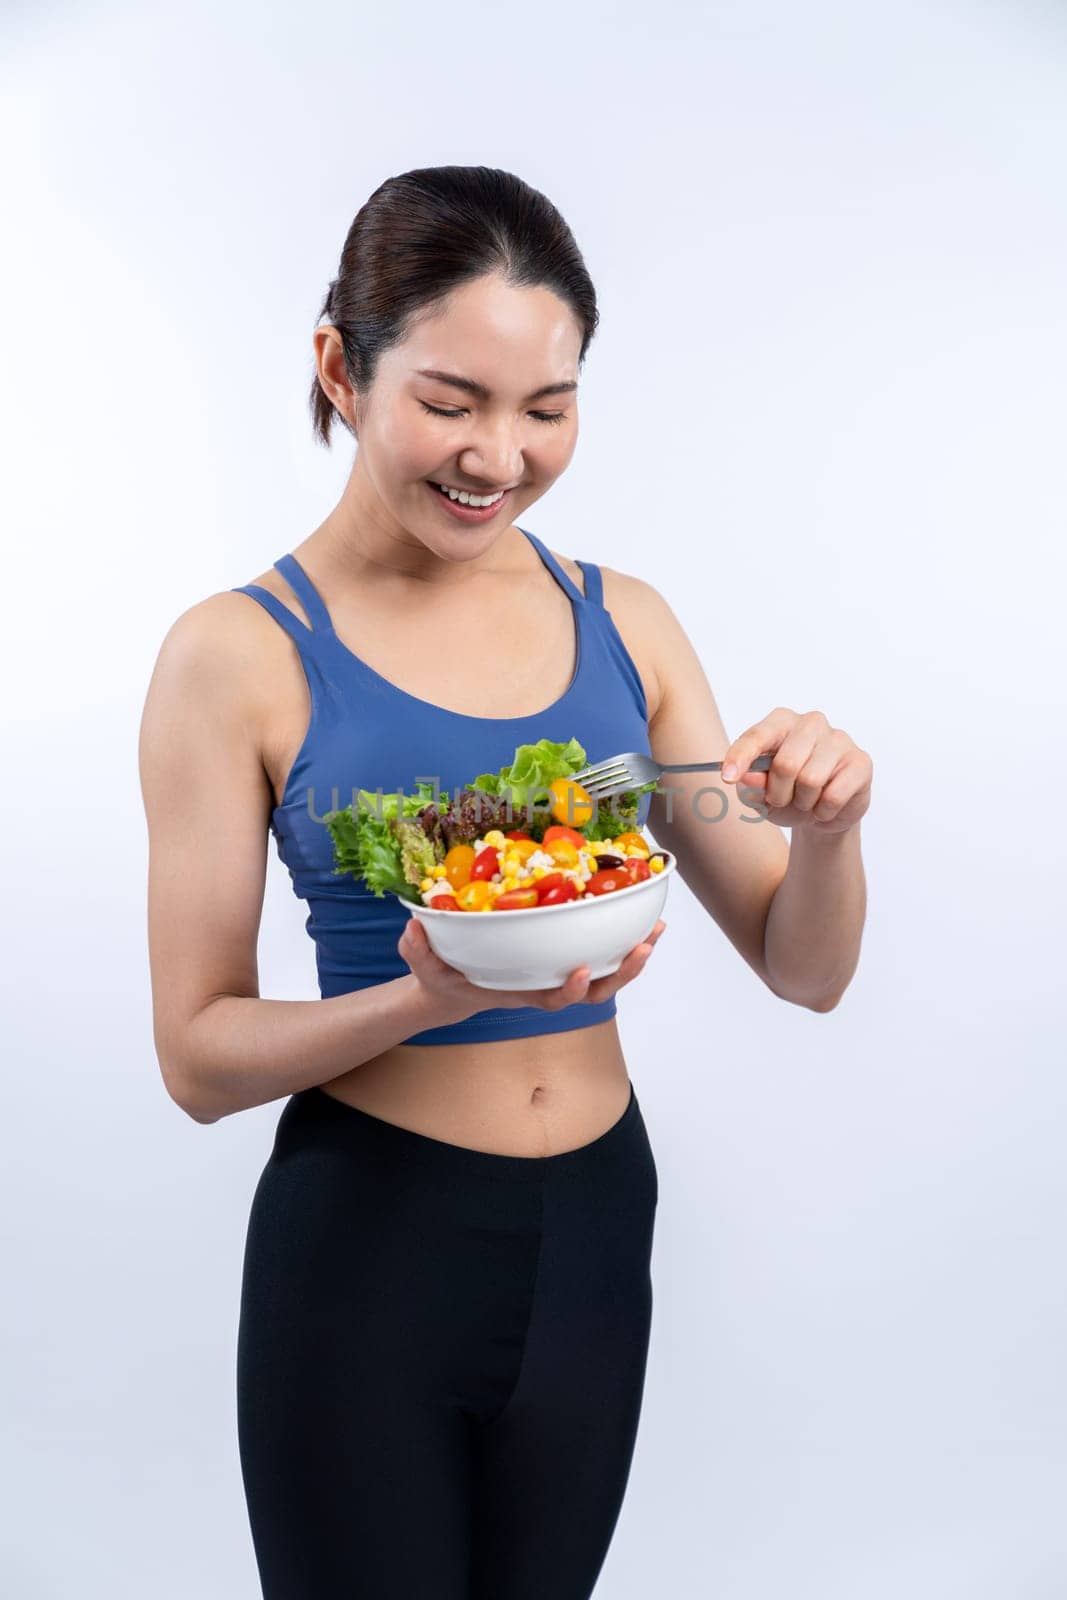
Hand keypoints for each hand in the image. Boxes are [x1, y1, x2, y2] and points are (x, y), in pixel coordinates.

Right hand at [398, 915, 667, 1020]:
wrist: (454, 985)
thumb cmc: (444, 978)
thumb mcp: (425, 967)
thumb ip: (419, 951)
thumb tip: (413, 926)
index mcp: (522, 992)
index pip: (553, 999)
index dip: (572, 990)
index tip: (582, 971)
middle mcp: (547, 984)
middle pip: (597, 989)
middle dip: (624, 972)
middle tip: (644, 946)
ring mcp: (559, 971)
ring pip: (608, 972)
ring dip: (635, 953)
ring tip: (657, 929)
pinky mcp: (564, 953)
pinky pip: (600, 948)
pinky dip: (621, 934)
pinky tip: (638, 912)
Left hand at [720, 707, 871, 834]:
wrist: (823, 813)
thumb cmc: (787, 794)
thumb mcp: (760, 795)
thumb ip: (750, 785)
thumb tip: (744, 777)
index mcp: (781, 723)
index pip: (757, 736)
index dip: (740, 757)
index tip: (727, 778)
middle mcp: (811, 723)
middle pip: (786, 764)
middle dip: (778, 793)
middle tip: (780, 801)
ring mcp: (839, 740)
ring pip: (811, 780)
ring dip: (802, 804)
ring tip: (805, 803)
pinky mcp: (860, 762)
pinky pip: (833, 796)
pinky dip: (822, 812)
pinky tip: (825, 806)